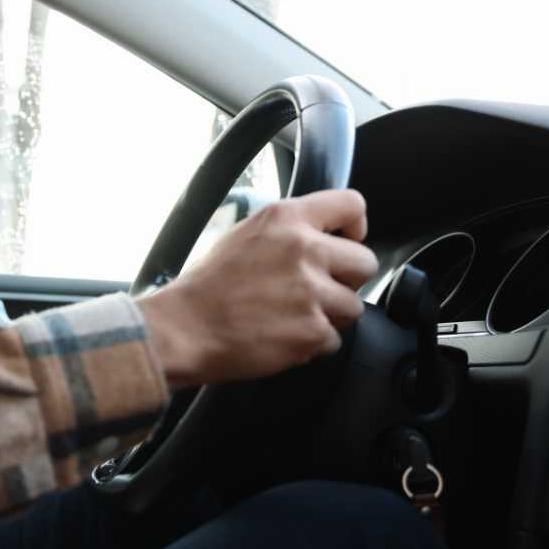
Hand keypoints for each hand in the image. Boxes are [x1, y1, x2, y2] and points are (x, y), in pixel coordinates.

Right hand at [136, 189, 378, 388]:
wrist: (183, 328)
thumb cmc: (205, 287)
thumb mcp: (244, 234)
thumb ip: (287, 230)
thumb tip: (322, 236)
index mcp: (286, 218)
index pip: (352, 205)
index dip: (354, 227)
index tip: (345, 241)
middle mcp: (304, 249)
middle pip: (365, 262)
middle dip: (344, 279)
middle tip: (315, 290)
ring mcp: (311, 292)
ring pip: (353, 305)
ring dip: (330, 315)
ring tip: (292, 316)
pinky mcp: (312, 331)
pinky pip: (334, 339)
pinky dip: (312, 344)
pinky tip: (282, 336)